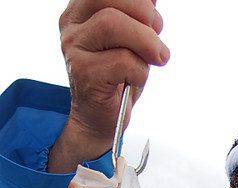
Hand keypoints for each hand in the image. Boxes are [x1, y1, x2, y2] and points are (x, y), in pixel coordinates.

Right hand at [59, 0, 168, 148]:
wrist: (100, 119)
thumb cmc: (119, 78)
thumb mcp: (132, 40)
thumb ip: (139, 16)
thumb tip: (154, 1)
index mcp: (83, 9)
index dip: (139, 0)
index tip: (152, 19)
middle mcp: (73, 24)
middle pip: (111, 0)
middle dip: (145, 15)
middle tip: (157, 37)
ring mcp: (74, 48)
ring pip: (112, 24)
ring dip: (146, 41)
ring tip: (156, 57)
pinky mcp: (83, 73)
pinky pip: (122, 61)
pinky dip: (141, 71)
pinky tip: (136, 80)